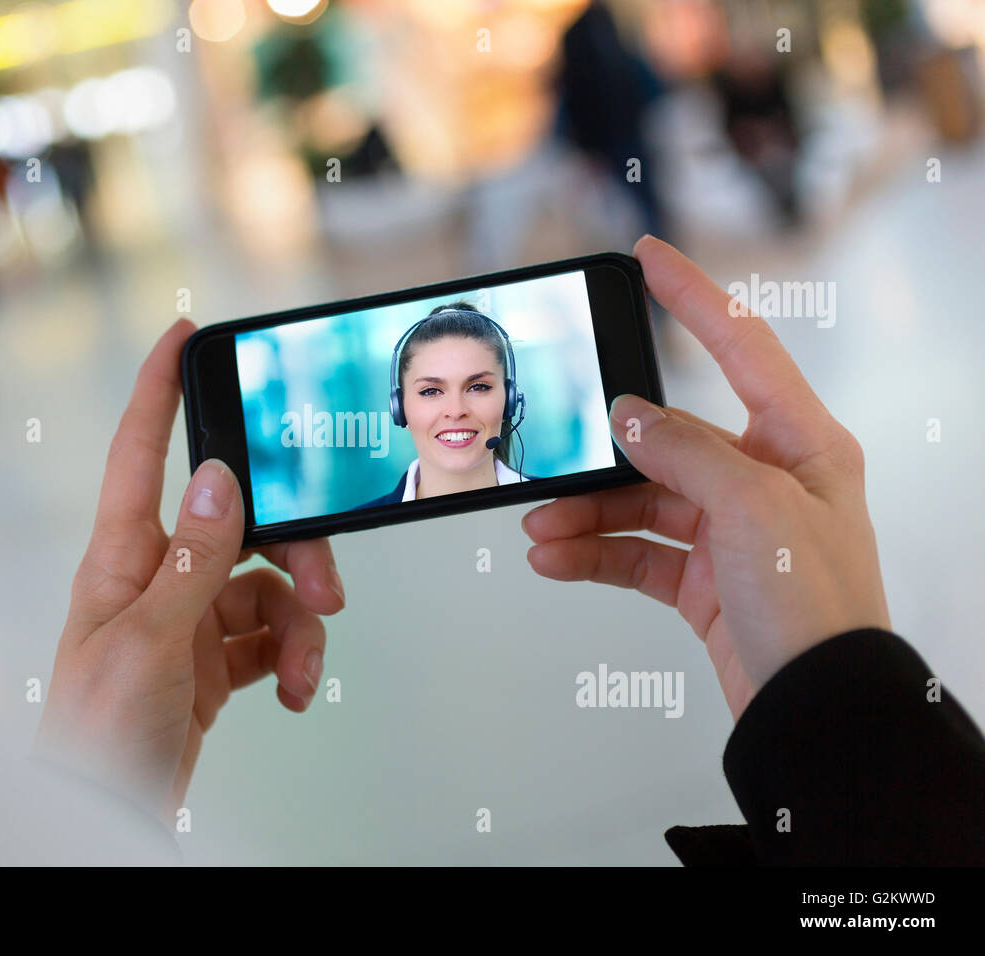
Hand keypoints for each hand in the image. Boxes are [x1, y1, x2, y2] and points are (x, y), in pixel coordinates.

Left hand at [32, 318, 344, 825]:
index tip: (181, 335)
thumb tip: (222, 481)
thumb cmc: (97, 737)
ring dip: (299, 623)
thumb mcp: (148, 643)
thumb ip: (192, 561)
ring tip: (305, 668)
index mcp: (121, 560)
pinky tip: (291, 689)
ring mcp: (185, 622)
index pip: (140, 454)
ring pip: (266, 587)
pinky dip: (291, 658)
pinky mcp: (211, 664)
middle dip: (294, 551)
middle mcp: (155, 579)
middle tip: (328, 589)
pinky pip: (268, 637)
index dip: (157, 391)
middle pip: (240, 526)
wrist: (102, 818)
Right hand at [522, 236, 889, 719]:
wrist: (817, 708)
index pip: (742, 347)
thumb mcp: (753, 509)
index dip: (694, 297)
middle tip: (555, 453)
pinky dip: (593, 554)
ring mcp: (731, 532)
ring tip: (541, 527)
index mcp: (799, 444)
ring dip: (586, 513)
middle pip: (667, 441)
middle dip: (604, 454)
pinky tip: (557, 558)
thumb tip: (630, 415)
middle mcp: (764, 481)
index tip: (649, 258)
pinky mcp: (704, 580)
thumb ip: (685, 452)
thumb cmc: (820, 610)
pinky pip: (635, 552)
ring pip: (640, 501)